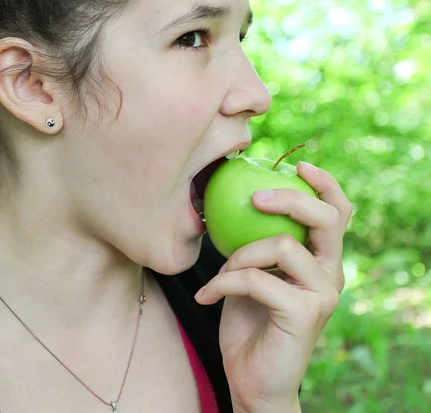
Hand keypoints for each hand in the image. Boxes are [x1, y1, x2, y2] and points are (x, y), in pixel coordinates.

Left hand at [194, 161, 350, 411]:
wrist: (252, 379)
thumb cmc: (248, 321)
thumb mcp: (252, 273)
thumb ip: (256, 243)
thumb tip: (236, 200)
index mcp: (320, 259)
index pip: (337, 213)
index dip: (324, 185)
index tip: (298, 166)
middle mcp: (330, 273)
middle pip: (326, 218)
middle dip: (289, 199)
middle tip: (254, 199)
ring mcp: (321, 294)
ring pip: (282, 245)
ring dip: (239, 255)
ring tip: (219, 275)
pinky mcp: (305, 314)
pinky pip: (257, 279)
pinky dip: (225, 282)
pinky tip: (207, 297)